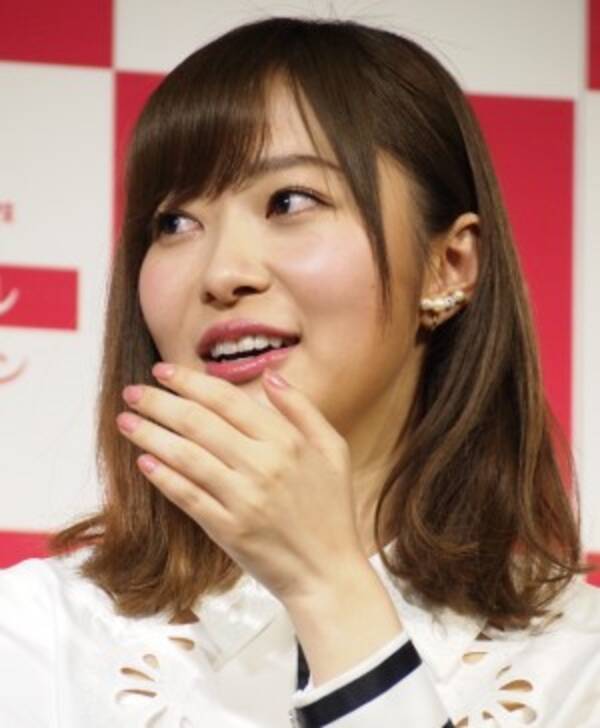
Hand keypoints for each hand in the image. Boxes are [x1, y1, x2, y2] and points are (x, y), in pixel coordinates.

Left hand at [116, 362, 365, 604]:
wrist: (327, 573)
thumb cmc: (331, 508)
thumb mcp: (333, 449)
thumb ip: (302, 408)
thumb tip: (270, 375)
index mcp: (287, 441)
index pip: (227, 400)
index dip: (190, 381)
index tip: (163, 370)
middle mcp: (263, 465)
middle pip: (199, 423)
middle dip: (159, 402)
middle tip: (131, 391)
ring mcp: (244, 499)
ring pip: (186, 456)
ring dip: (150, 435)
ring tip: (125, 421)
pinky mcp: (228, 530)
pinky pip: (188, 496)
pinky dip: (163, 477)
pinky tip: (143, 461)